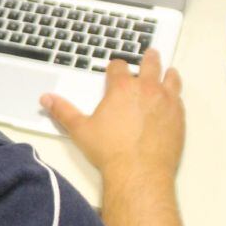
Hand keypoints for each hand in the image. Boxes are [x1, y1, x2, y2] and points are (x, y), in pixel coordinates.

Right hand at [40, 49, 184, 182]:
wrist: (139, 172)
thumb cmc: (109, 151)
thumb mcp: (80, 129)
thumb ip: (63, 111)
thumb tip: (46, 99)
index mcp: (121, 88)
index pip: (119, 67)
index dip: (116, 66)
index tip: (115, 68)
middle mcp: (146, 89)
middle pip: (150, 65)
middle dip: (149, 59)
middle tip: (151, 54)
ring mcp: (166, 102)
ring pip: (170, 79)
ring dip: (168, 73)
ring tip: (169, 71)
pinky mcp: (178, 117)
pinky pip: (179, 99)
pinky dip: (176, 95)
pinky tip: (174, 98)